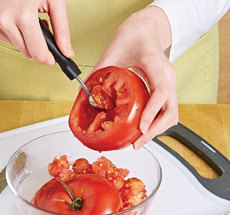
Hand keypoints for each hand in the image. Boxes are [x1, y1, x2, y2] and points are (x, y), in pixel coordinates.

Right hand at [0, 0, 73, 63]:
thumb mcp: (54, 0)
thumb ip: (62, 29)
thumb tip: (67, 52)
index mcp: (24, 16)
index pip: (38, 54)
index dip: (49, 58)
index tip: (54, 57)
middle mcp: (5, 21)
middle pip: (28, 53)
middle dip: (38, 45)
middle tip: (42, 27)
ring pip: (18, 47)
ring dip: (26, 39)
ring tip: (28, 19)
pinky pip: (6, 40)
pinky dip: (14, 33)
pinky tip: (15, 17)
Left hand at [94, 6, 177, 148]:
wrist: (146, 30)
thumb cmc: (132, 36)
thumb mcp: (111, 52)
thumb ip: (98, 74)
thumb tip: (84, 96)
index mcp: (155, 64)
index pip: (161, 92)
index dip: (151, 113)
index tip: (141, 129)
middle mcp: (167, 75)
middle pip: (171, 110)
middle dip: (155, 131)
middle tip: (137, 143)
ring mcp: (170, 83)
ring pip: (171, 114)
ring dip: (157, 130)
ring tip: (138, 141)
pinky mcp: (168, 89)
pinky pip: (166, 111)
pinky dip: (156, 124)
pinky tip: (142, 130)